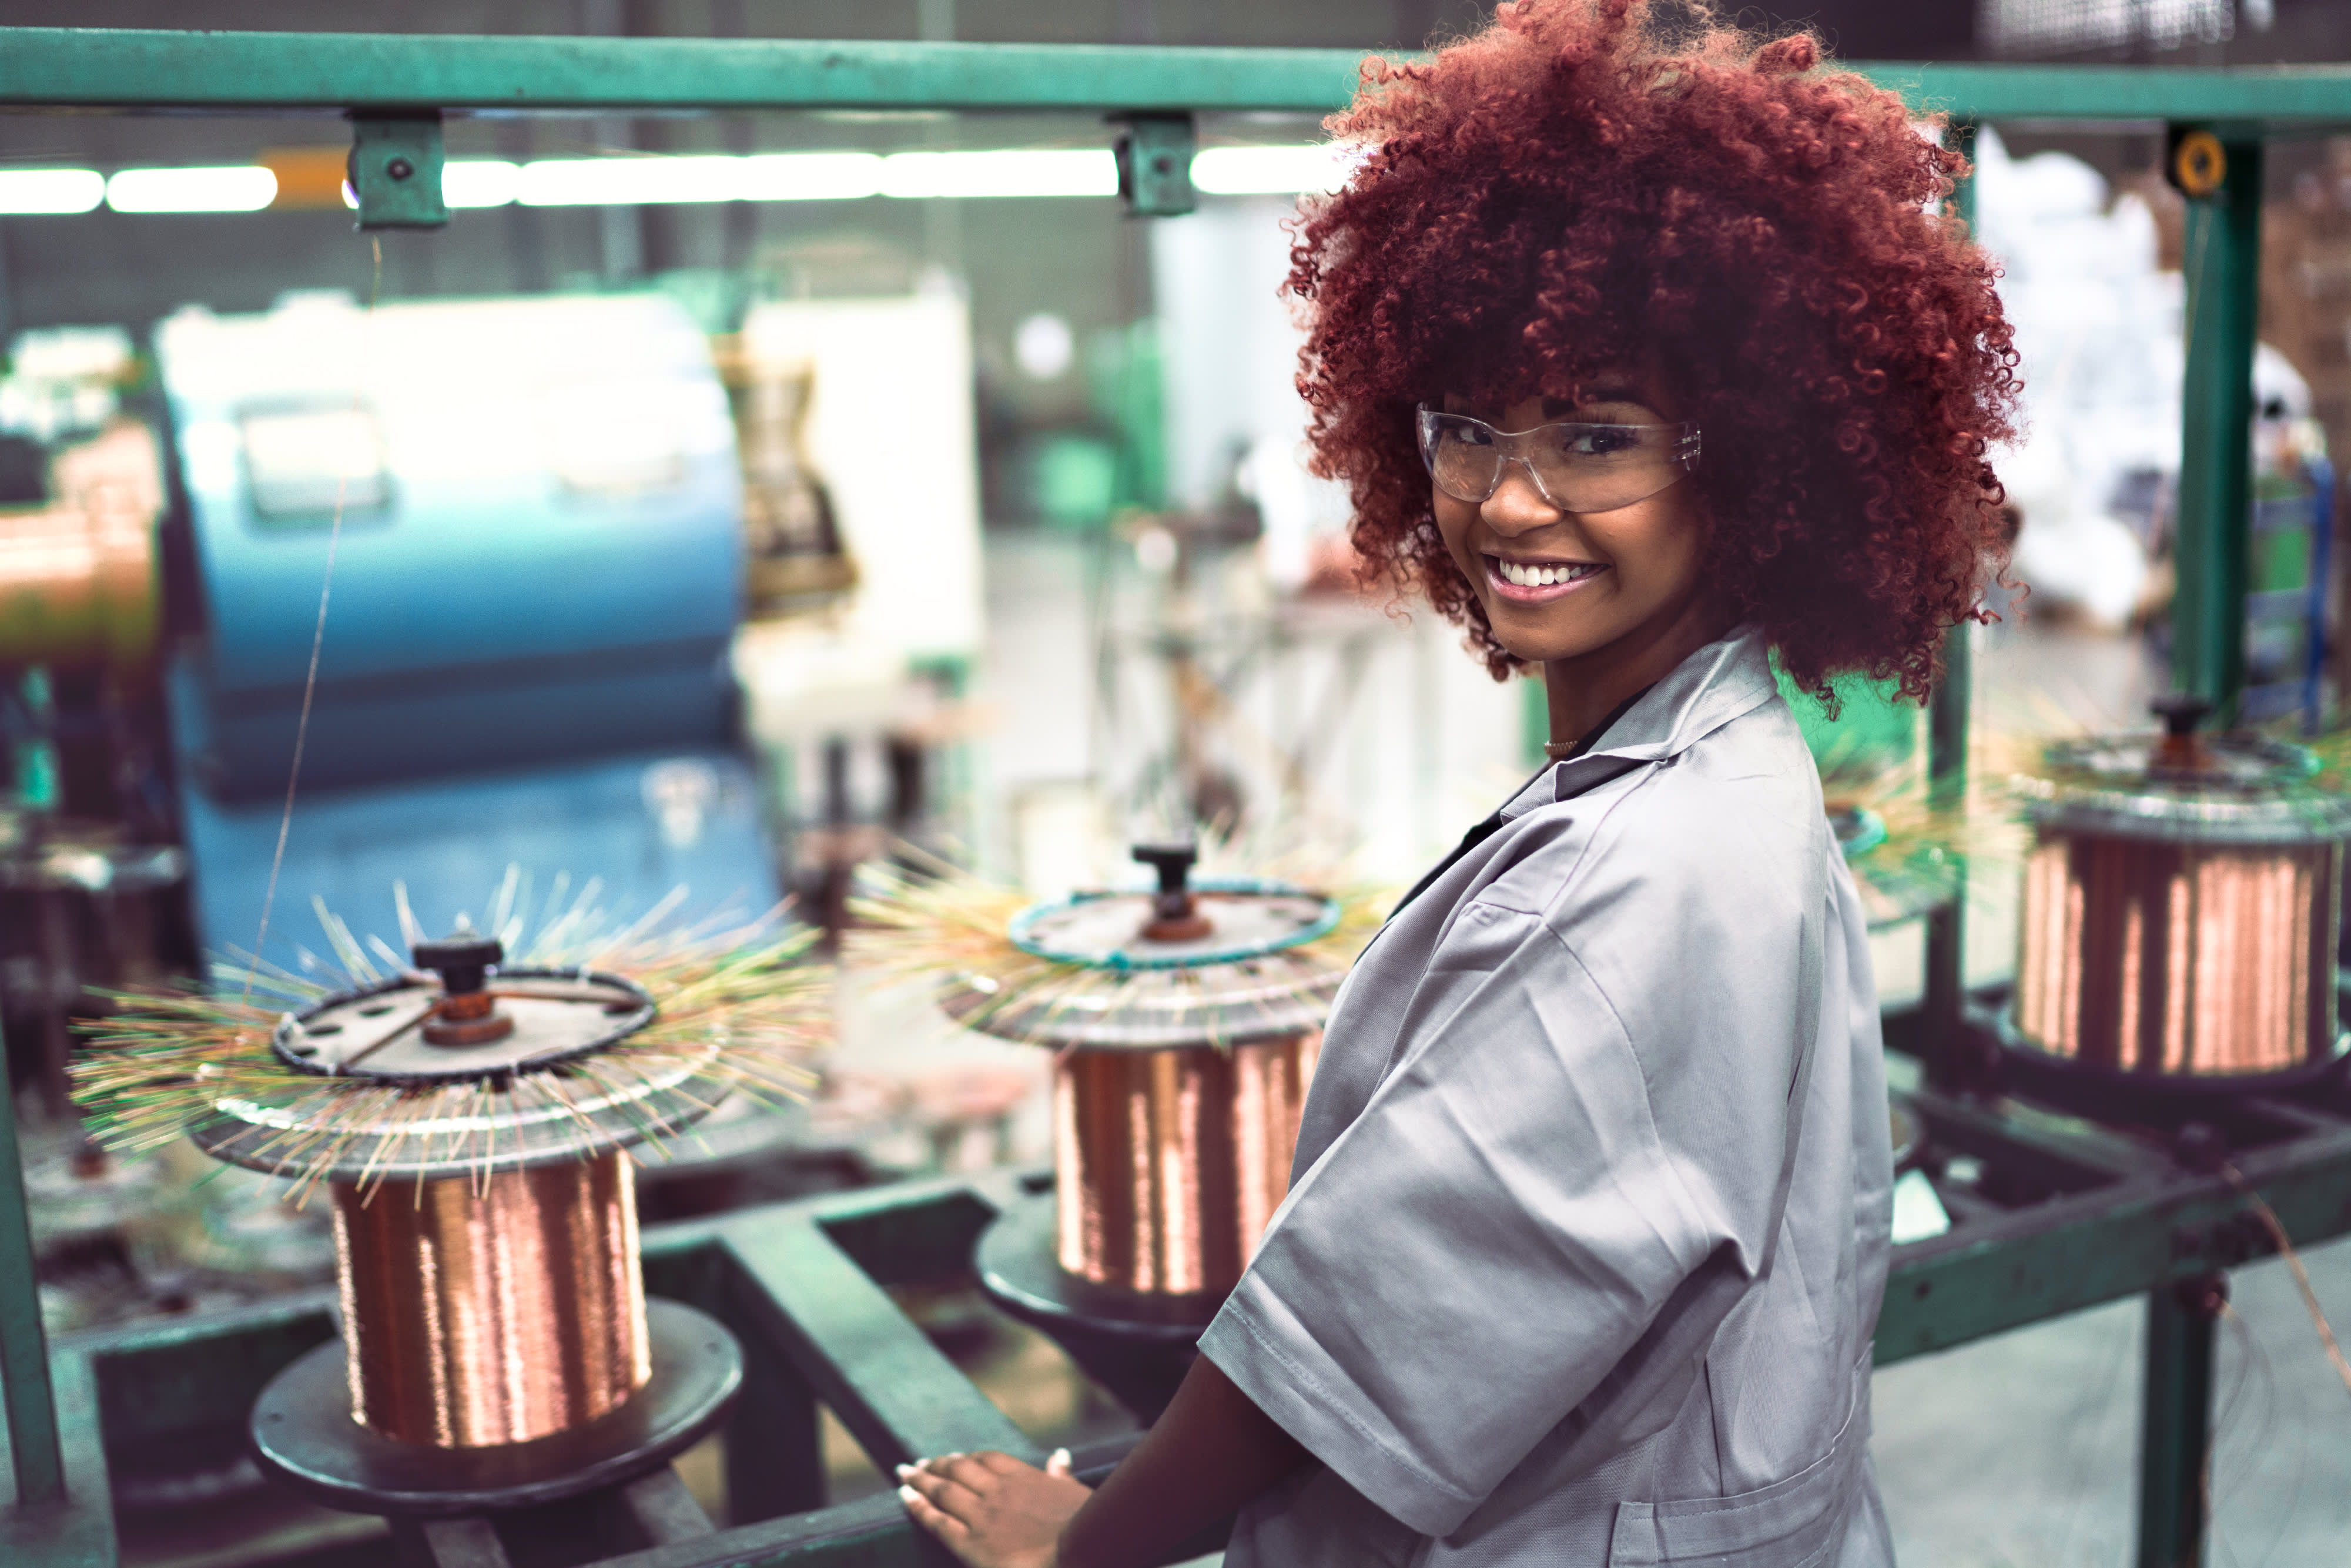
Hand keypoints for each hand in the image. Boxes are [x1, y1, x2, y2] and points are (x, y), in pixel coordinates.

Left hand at [898, 1448, 1088, 1567]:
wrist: (1077, 1554)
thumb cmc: (1085, 1529)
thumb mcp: (1077, 1495)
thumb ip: (1062, 1476)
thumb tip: (1060, 1456)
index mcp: (1024, 1477)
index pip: (987, 1460)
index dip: (967, 1458)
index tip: (954, 1457)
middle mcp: (998, 1491)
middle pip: (959, 1470)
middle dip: (937, 1465)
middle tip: (919, 1463)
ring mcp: (982, 1516)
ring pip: (943, 1491)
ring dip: (921, 1479)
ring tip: (905, 1472)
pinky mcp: (970, 1543)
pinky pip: (936, 1521)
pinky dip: (917, 1505)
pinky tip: (904, 1494)